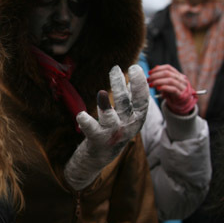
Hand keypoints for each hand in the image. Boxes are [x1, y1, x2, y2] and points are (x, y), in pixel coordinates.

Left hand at [64, 65, 148, 189]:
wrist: (101, 155)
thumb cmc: (115, 129)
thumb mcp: (127, 114)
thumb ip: (130, 98)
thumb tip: (133, 78)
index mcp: (136, 119)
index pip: (142, 101)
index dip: (140, 84)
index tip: (135, 67)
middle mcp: (126, 126)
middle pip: (125, 105)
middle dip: (121, 87)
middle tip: (116, 69)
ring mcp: (112, 133)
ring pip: (110, 118)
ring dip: (106, 106)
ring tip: (101, 92)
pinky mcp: (97, 138)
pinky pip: (92, 130)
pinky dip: (86, 123)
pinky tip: (81, 115)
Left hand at [148, 64, 196, 114]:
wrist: (181, 103)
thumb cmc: (172, 92)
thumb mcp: (167, 83)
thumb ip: (162, 77)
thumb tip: (153, 70)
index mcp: (178, 74)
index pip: (168, 67)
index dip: (157, 69)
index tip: (149, 73)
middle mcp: (181, 79)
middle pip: (167, 73)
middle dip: (155, 75)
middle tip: (148, 80)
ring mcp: (182, 86)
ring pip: (170, 80)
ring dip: (158, 81)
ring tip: (151, 85)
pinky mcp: (181, 94)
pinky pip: (173, 89)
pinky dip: (164, 88)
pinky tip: (158, 88)